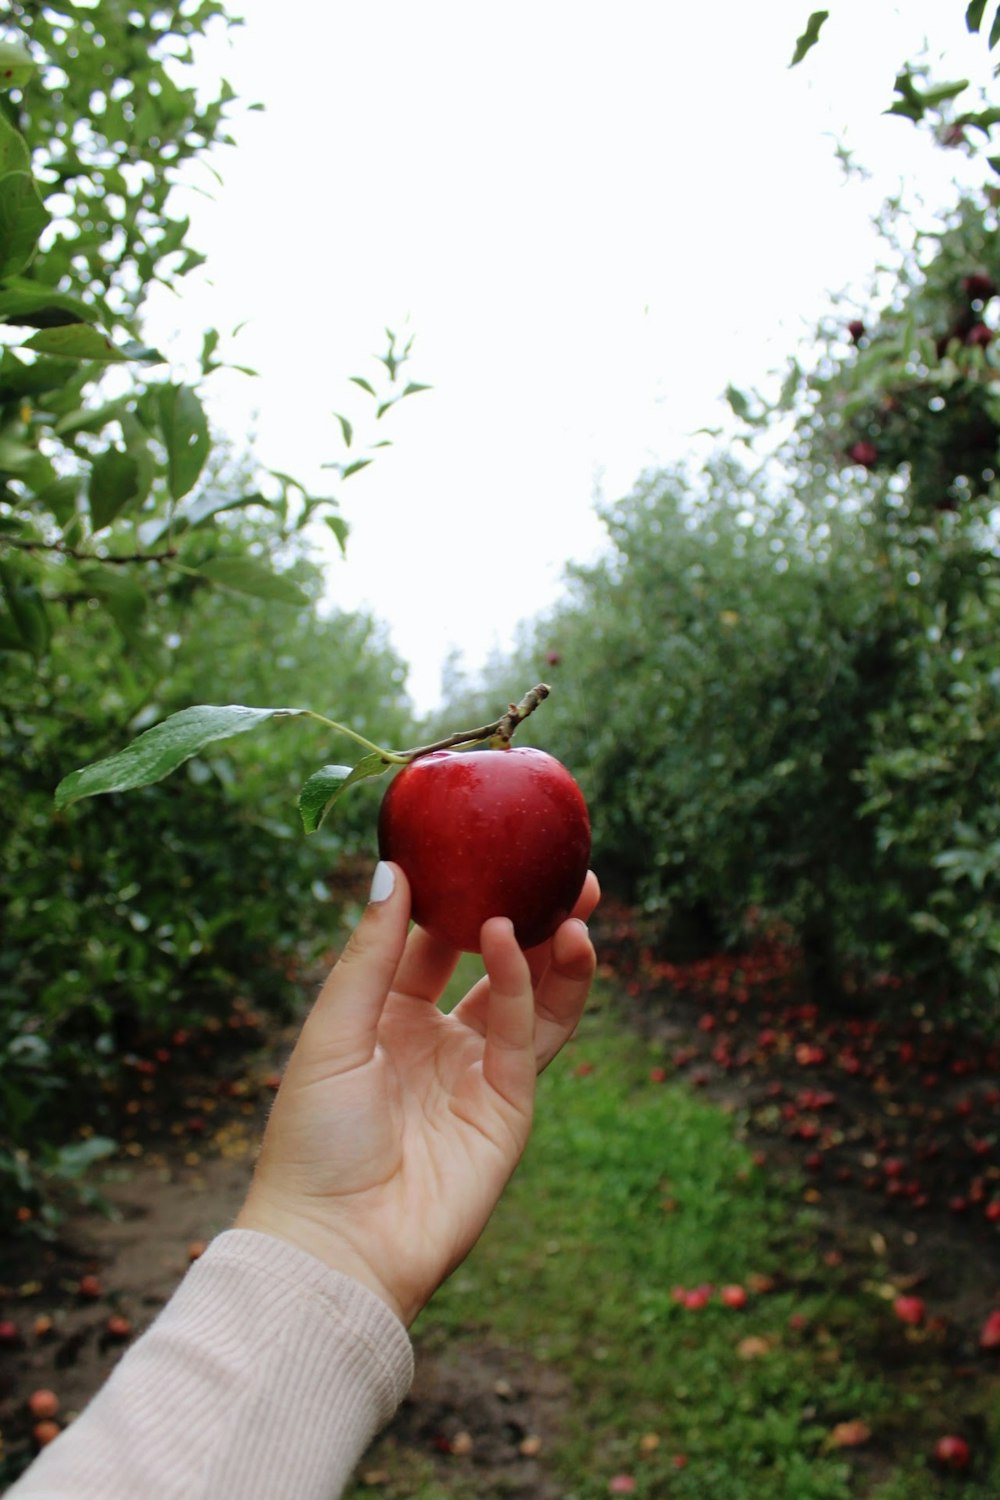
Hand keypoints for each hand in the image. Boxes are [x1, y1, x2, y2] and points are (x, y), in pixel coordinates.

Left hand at [235, 861, 598, 1324]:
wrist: (336, 1246)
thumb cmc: (313, 1140)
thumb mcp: (332, 1031)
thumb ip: (371, 954)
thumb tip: (393, 869)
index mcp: (386, 1021)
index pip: (432, 945)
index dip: (459, 897)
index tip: (483, 848)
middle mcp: (438, 1041)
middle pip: (496, 966)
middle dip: (531, 918)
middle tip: (564, 870)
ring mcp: (477, 1074)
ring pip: (530, 997)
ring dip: (554, 950)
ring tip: (576, 900)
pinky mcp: (508, 1108)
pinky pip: (525, 1034)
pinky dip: (529, 986)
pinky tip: (527, 943)